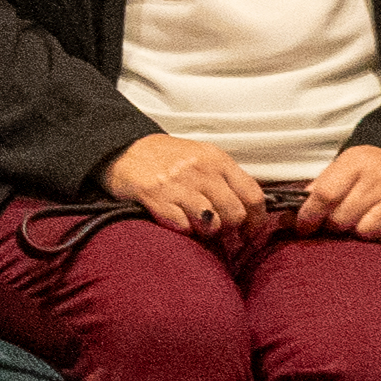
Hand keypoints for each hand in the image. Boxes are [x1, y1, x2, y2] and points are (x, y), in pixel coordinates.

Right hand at [101, 132, 270, 241]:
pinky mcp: (156, 197)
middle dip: (229, 228)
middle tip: (218, 228)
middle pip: (235, 214)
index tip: (249, 232)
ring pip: (212, 223)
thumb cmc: (168, 159)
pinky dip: (184, 229)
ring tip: (196, 224)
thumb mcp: (203, 158)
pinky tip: (177, 220)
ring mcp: (179, 183)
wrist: (124, 149)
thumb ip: (226, 180)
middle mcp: (202, 170)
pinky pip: (184, 226)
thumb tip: (247, 213)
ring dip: (206, 231)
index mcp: (218, 159)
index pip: (253, 195)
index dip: (256, 220)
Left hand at [291, 146, 380, 245]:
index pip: (324, 195)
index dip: (309, 216)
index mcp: (356, 161)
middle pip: (342, 218)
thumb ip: (315, 192)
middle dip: (333, 226)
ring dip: (359, 233)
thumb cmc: (365, 174)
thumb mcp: (339, 171)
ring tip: (361, 221)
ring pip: (366, 232)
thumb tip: (286, 220)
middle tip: (337, 223)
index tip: (303, 227)